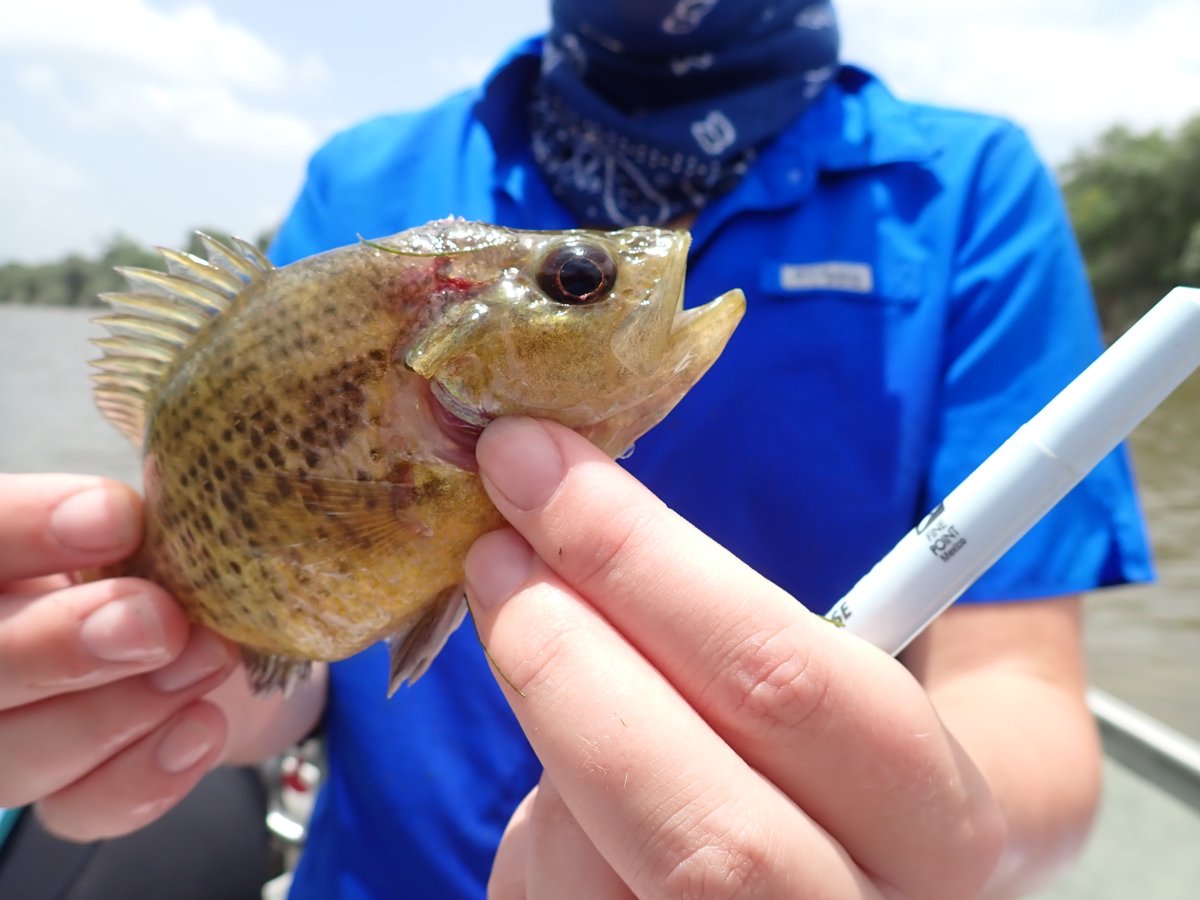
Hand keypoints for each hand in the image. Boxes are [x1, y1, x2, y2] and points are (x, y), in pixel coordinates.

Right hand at [0, 474, 237, 840]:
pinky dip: (140, 778)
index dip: (21, 530)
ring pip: (11, 755)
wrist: (227, 628)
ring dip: (115, 712)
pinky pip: (75, 808)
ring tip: (208, 661)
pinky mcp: (63, 790)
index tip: (118, 519)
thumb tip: (149, 511)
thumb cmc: (177, 558)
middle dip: (56, 645)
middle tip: (159, 622)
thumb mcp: (159, 523)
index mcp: (0, 556)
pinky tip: (202, 730)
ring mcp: (10, 729)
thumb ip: (137, 525)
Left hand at [466, 420, 1005, 899]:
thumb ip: (743, 626)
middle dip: (568, 670)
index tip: (535, 465)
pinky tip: (572, 805)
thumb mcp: (845, 674)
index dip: (642, 564)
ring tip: (559, 687)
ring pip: (602, 885)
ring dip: (550, 765)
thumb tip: (554, 497)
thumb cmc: (831, 752)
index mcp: (945, 828)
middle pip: (710, 838)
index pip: (791, 688)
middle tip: (495, 557)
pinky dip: (536, 841)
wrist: (865, 883)